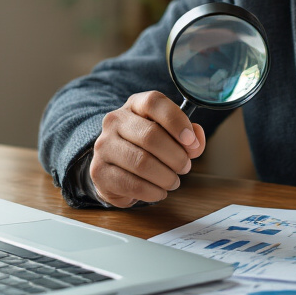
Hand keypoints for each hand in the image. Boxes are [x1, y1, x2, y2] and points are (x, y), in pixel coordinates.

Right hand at [89, 91, 205, 207]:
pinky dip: (153, 192)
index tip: (191, 141)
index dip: (176, 121)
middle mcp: (115, 121)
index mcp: (135, 105)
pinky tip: (159, 191)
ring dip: (166, 177)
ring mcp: (104, 146)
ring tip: (173, 181)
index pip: (154, 102)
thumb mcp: (170, 136)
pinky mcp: (99, 172)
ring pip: (142, 162)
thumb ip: (189, 137)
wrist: (115, 169)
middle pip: (150, 136)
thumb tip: (196, 140)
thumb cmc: (148, 149)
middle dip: (176, 157)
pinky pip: (132, 184)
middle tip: (185, 167)